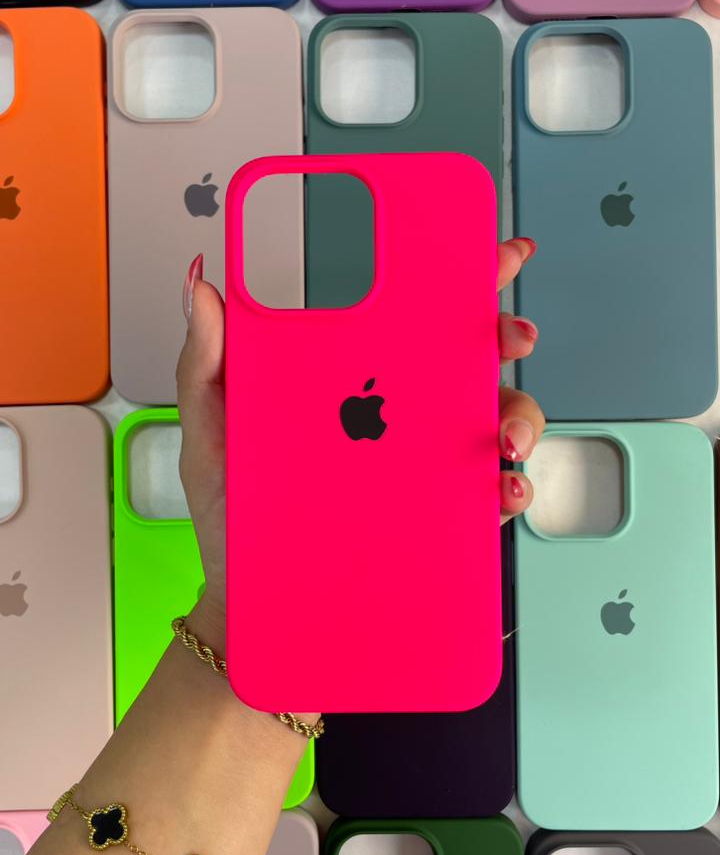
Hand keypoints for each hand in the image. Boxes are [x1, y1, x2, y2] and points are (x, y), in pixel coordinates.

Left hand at [176, 240, 544, 628]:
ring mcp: (422, 463)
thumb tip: (202, 284)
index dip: (458, 276)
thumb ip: (208, 357)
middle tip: (508, 335)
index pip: (411, 312)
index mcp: (352, 375)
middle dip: (504, 335)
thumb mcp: (213, 427)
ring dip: (518, 414)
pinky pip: (488, 495)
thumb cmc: (230, 510)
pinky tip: (501, 488)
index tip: (490, 253)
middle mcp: (397, 413)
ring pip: (493, 419)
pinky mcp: (437, 517)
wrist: (243, 601)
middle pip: (469, 357)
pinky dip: (509, 488)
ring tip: (502, 432)